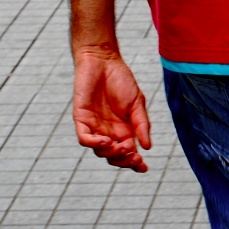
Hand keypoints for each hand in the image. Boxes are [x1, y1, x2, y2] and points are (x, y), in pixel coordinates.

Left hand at [72, 48, 151, 171]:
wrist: (103, 60)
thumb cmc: (121, 79)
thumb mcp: (137, 102)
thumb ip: (141, 124)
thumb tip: (147, 146)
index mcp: (124, 129)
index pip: (127, 152)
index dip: (134, 162)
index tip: (143, 167)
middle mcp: (108, 131)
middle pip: (113, 156)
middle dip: (124, 160)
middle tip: (133, 156)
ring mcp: (94, 126)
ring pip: (99, 150)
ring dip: (111, 152)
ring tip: (123, 147)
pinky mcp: (81, 118)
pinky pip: (84, 138)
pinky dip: (94, 143)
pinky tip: (105, 140)